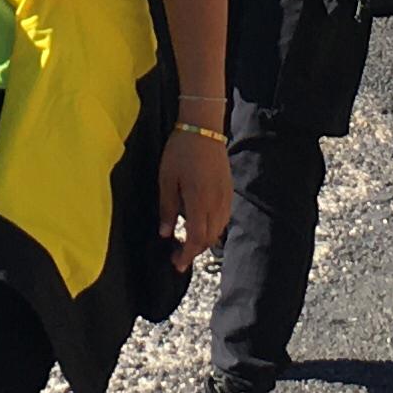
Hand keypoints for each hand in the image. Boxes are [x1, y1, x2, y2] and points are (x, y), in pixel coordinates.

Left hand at [159, 123, 230, 272]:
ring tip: (188, 243)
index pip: (196, 238)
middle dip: (194, 251)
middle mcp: (216, 203)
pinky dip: (213, 228)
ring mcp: (225, 197)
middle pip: (209, 238)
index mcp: (199, 202)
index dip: (187, 255)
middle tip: (178, 258)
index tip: (177, 264)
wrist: (203, 128)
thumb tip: (164, 233)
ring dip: (204, 241)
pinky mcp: (228, 190)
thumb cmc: (180, 151)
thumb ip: (167, 208)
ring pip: (218, 229)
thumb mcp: (166, 179)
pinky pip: (224, 217)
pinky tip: (202, 225)